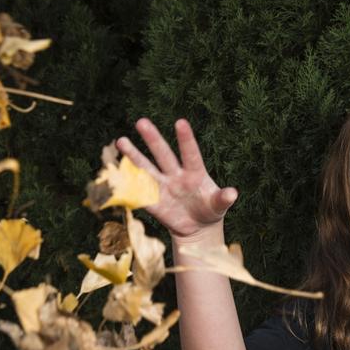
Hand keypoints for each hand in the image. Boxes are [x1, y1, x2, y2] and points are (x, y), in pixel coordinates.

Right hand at [115, 118, 237, 240]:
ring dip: (134, 156)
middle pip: (163, 155)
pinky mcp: (154, 202)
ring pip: (147, 168)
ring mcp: (163, 187)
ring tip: (121, 140)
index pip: (190, 153)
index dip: (185, 139)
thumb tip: (233, 193)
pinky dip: (129, 186)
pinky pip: (140, 193)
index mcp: (194, 173)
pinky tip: (116, 174)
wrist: (197, 227)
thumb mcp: (219, 205)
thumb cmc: (210, 209)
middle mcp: (176, 175)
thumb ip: (223, 199)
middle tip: (141, 122)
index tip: (180, 122)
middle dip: (153, 139)